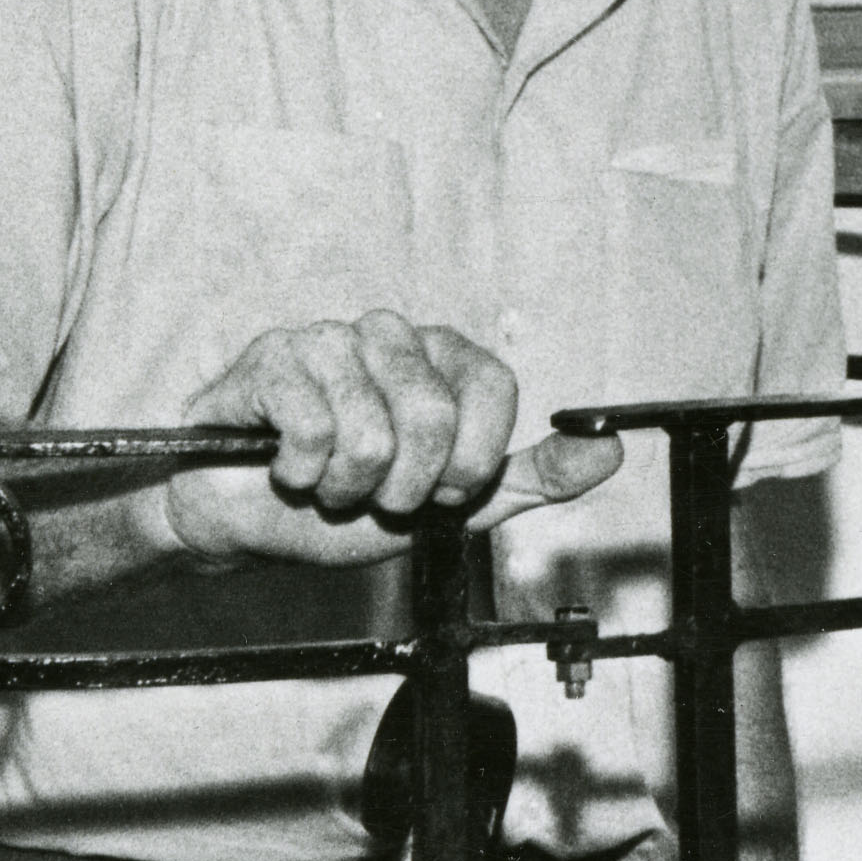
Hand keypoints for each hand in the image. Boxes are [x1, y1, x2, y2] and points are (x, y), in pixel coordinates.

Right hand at [155, 313, 619, 566]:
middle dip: (405, 486)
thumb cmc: (351, 505)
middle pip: (431, 415)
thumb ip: (534, 477)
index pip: (493, 389)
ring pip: (370, 433)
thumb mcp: (458, 504)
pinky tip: (287, 469)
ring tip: (329, 483)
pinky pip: (310, 430)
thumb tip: (608, 449)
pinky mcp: (272, 357)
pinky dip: (300, 475)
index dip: (471, 460)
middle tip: (377, 495)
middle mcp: (391, 334)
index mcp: (443, 358)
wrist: (253, 525)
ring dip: (348, 487)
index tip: (443, 493)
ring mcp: (329, 339)